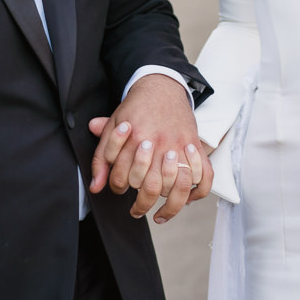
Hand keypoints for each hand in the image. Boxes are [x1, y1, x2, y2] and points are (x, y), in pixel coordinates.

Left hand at [87, 75, 212, 223]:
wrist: (161, 86)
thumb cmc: (135, 109)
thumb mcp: (111, 127)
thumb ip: (102, 157)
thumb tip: (95, 187)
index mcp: (135, 139)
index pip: (123, 178)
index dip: (118, 188)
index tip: (120, 190)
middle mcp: (158, 144)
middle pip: (151, 187)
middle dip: (142, 204)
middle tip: (138, 210)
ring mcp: (179, 145)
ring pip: (178, 186)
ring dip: (170, 205)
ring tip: (161, 213)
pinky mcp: (195, 145)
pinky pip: (204, 176)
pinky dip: (197, 192)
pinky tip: (187, 199)